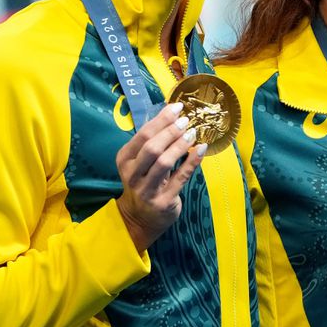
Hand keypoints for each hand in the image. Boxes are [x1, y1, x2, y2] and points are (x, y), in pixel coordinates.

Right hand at [115, 101, 204, 251]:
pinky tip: (202, 150)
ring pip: (164, 163)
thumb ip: (151, 143)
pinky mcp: (163, 201)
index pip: (142, 135)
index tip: (177, 107)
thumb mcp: (139, 163)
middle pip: (151, 148)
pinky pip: (180, 177)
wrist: (139, 219)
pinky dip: (192, 162)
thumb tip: (172, 115)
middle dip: (171, 131)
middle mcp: (132, 174)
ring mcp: (146, 190)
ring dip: (181, 145)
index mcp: (125, 160)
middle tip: (187, 121)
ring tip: (193, 133)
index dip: (161, 119)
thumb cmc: (143, 183)